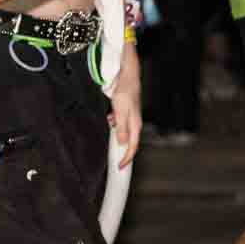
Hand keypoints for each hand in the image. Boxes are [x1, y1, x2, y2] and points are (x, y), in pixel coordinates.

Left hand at [109, 49, 142, 166]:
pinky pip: (119, 124)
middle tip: (115, 162)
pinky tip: (109, 118)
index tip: (120, 166)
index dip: (127, 158)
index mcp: (135, 125)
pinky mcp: (125, 114)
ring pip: (123, 133)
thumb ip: (121, 127)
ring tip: (109, 132)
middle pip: (129, 143)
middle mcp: (134, 123)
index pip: (132, 146)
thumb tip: (121, 142)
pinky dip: (113, 125)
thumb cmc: (125, 92)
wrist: (127, 77)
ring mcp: (130, 118)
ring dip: (115, 135)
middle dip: (121, 152)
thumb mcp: (120, 111)